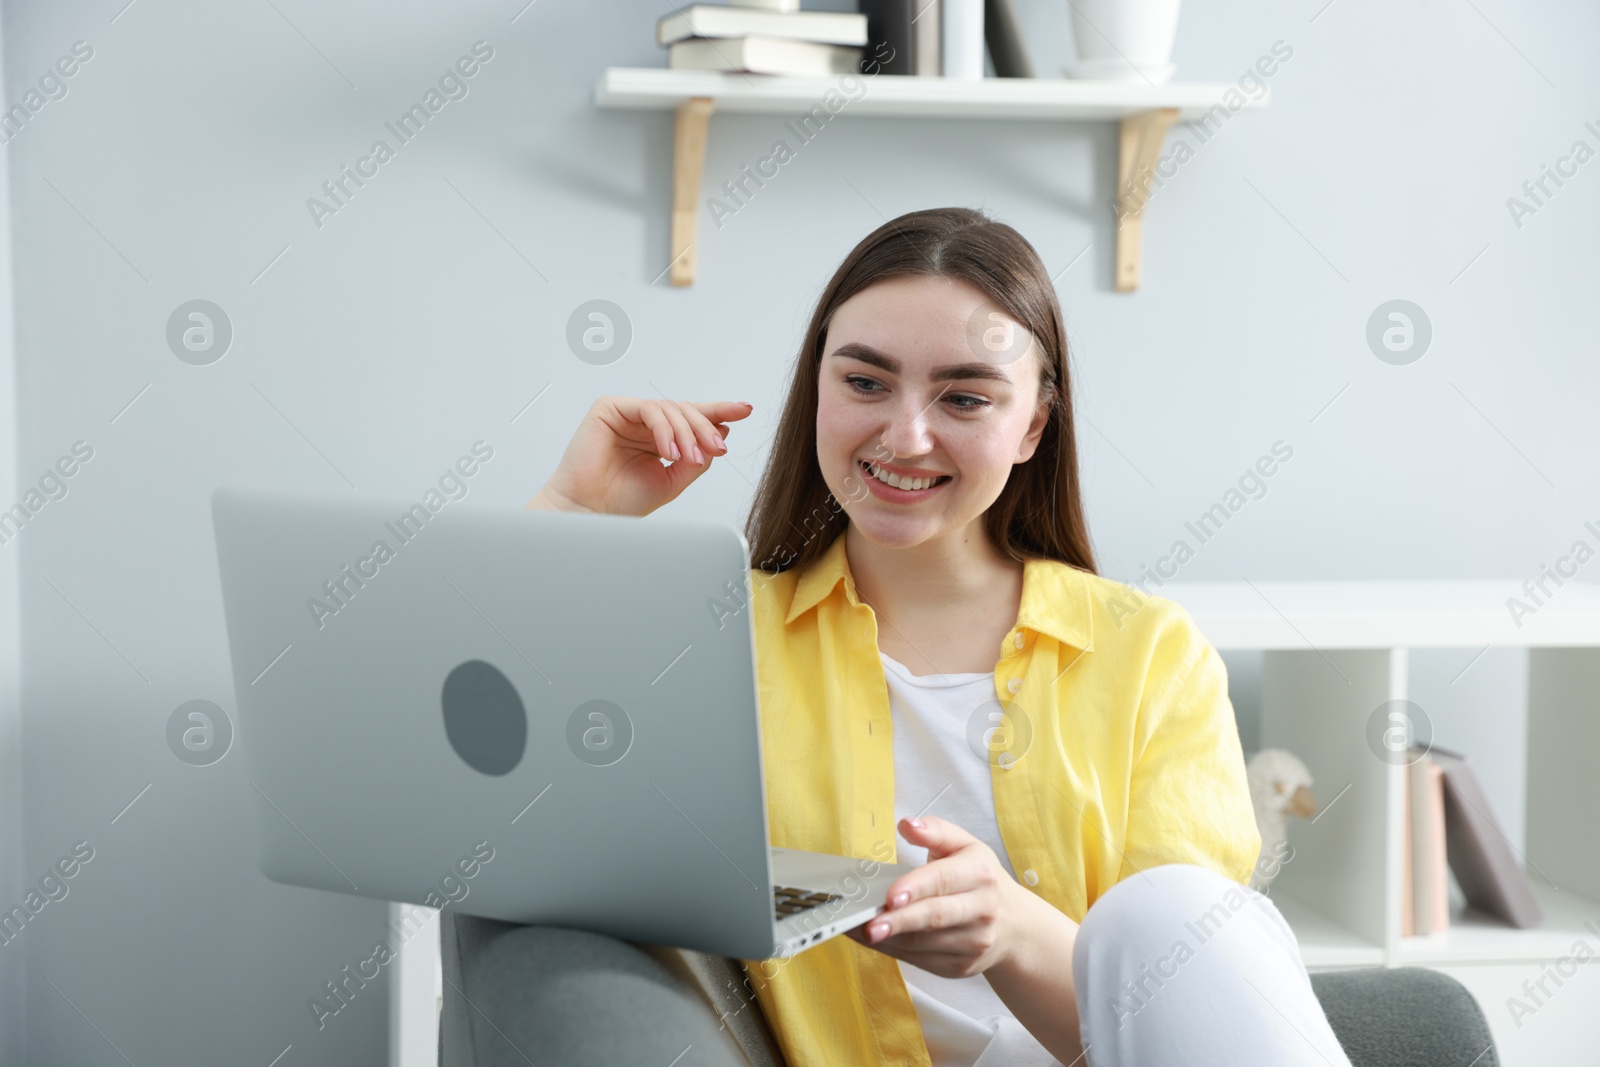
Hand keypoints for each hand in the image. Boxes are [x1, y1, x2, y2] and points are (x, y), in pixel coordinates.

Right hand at [529, 396, 752, 515]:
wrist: (590, 511)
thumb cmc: (623, 499)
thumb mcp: (673, 481)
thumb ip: (696, 458)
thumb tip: (722, 433)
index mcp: (659, 437)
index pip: (692, 419)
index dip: (719, 412)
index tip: (744, 410)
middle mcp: (644, 423)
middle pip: (686, 410)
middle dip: (706, 428)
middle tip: (719, 447)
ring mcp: (628, 413)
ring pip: (671, 409)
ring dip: (686, 434)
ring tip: (689, 459)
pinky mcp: (610, 408)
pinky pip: (649, 409)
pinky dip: (664, 429)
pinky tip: (668, 451)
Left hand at [843, 815, 1029, 979]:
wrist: (1014, 925)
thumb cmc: (979, 879)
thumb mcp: (965, 846)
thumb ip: (935, 832)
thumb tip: (906, 825)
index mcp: (980, 873)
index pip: (944, 879)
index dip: (916, 887)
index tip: (890, 895)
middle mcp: (982, 909)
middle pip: (935, 917)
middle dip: (899, 921)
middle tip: (868, 924)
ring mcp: (974, 942)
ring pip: (925, 944)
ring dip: (889, 939)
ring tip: (858, 930)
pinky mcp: (961, 966)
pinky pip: (921, 961)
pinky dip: (894, 951)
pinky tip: (874, 941)